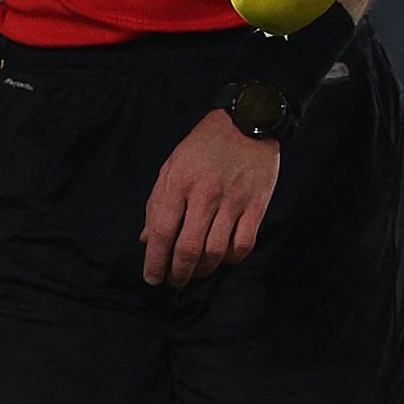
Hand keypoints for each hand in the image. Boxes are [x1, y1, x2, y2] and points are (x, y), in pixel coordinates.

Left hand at [139, 107, 278, 285]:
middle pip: (188, 249)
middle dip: (178, 274)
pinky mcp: (257, 206)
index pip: (161, 233)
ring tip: (195, 273)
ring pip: (215, 252)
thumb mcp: (172, 167)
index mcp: (178, 183)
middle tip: (174, 281)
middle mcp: (204, 195)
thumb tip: (146, 240)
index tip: (152, 278)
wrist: (247, 122)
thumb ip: (157, 204)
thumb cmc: (203, 146)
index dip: (154, 262)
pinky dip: (230, 259)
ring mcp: (233, 202)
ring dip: (202, 270)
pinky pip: (243, 245)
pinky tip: (222, 258)